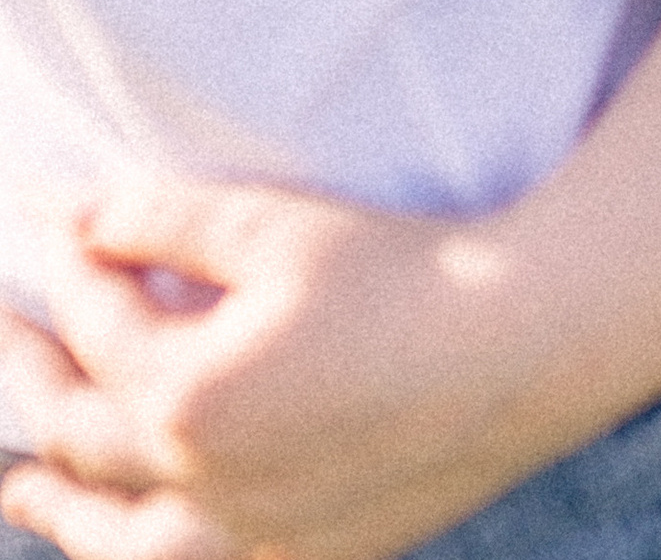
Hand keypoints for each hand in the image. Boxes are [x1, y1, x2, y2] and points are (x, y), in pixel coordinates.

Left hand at [0, 184, 538, 559]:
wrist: (524, 349)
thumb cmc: (403, 275)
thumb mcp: (276, 227)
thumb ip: (164, 219)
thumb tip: (79, 218)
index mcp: (187, 398)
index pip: (94, 323)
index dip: (69, 263)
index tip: (58, 223)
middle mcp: (201, 487)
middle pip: (77, 439)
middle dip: (29, 377)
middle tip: (3, 334)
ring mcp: (248, 539)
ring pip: (116, 543)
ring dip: (60, 506)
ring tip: (18, 489)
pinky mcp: (298, 558)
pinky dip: (136, 551)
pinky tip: (132, 535)